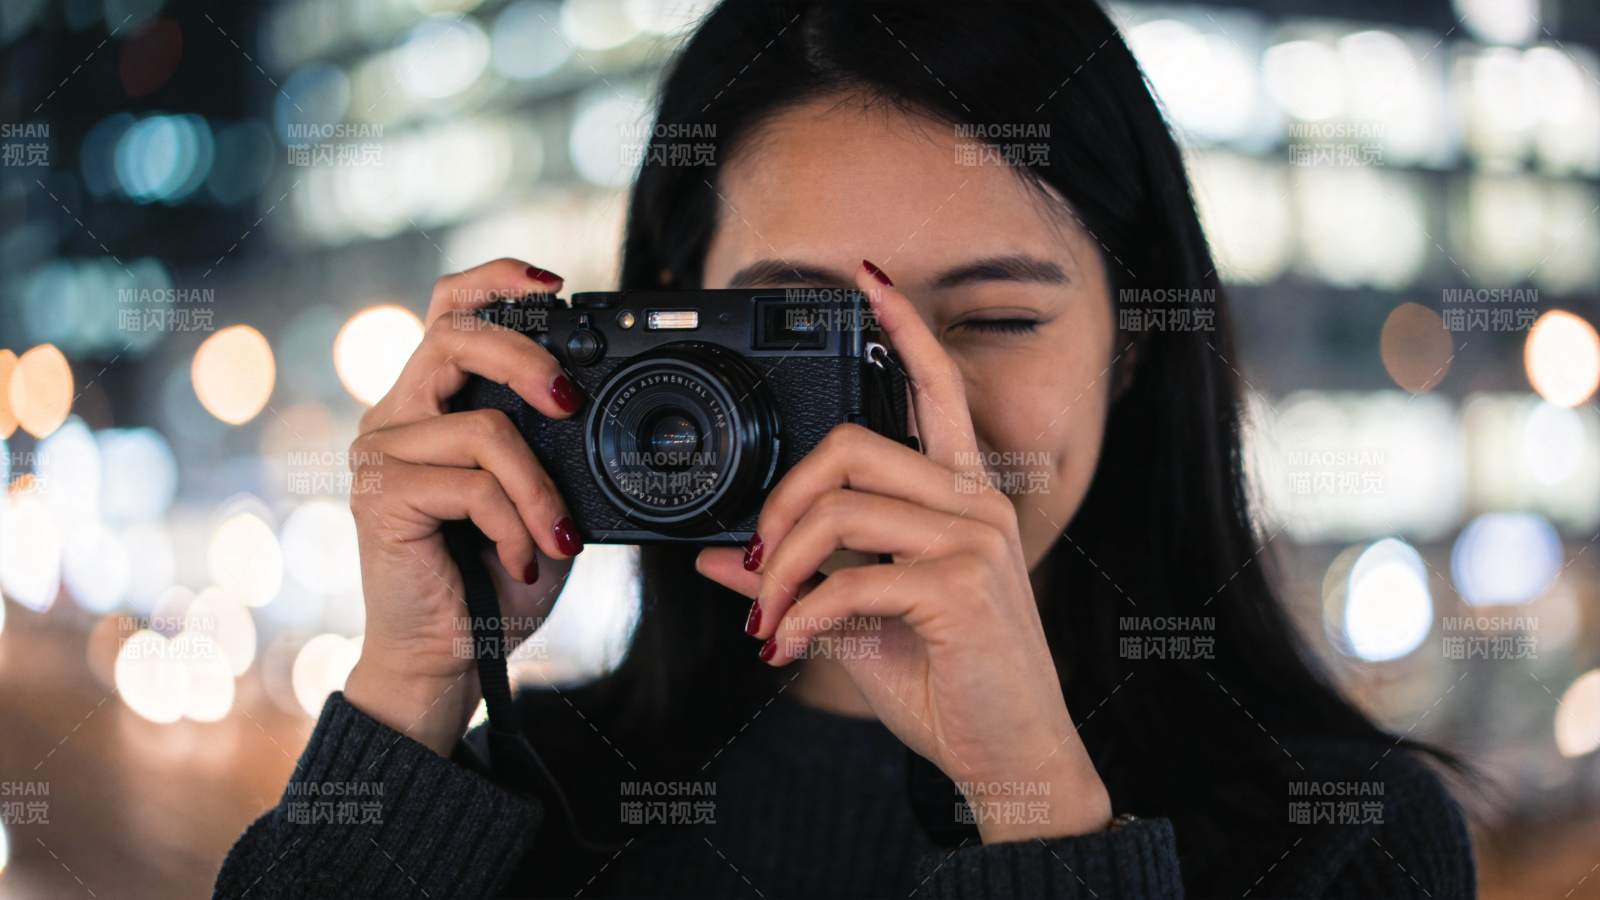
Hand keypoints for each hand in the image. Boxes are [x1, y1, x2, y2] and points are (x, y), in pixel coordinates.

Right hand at [343, 258, 585, 754]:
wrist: (448, 657)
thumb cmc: (495, 578)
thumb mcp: (540, 496)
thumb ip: (548, 445)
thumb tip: (590, 404)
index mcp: (432, 403)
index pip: (450, 310)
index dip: (496, 280)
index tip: (555, 284)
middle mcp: (397, 415)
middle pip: (454, 334)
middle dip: (525, 357)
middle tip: (570, 400)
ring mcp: (381, 452)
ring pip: (484, 429)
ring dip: (540, 491)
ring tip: (558, 540)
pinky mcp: (380, 495)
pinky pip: (472, 486)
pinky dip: (516, 526)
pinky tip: (523, 563)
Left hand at [697, 261, 1110, 841]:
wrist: (1011, 756)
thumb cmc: (950, 683)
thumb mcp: (859, 621)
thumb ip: (800, 577)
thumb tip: (719, 557)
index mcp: (960, 498)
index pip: (938, 389)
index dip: (905, 330)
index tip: (869, 280)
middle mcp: (974, 505)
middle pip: (852, 447)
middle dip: (782, 500)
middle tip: (757, 558)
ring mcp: (974, 542)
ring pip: (839, 511)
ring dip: (778, 571)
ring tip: (765, 620)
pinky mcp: (961, 588)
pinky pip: (847, 580)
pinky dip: (799, 616)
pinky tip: (788, 649)